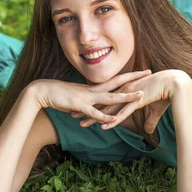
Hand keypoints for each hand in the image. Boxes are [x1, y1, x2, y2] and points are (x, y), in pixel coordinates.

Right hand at [29, 70, 151, 123]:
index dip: (129, 76)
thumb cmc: (58, 94)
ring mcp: (87, 97)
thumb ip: (87, 102)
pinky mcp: (79, 106)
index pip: (115, 80)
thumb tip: (93, 107)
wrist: (42, 91)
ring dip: (126, 97)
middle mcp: (93, 90)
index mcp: (93, 88)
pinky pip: (94, 112)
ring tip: (141, 95)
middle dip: (134, 78)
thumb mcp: (77, 97)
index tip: (142, 71)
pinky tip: (114, 120)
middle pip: (117, 83)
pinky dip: (105, 117)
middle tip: (149, 71)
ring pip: (110, 97)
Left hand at [72, 70, 191, 131]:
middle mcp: (124, 92)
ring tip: (81, 124)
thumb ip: (150, 120)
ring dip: (95, 117)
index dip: (94, 103)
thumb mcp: (156, 110)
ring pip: (108, 109)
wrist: (175, 83)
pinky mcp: (136, 101)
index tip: (83, 107)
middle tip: (73, 113)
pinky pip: (122, 113)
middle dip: (87, 109)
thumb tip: (148, 130)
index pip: (106, 98)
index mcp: (126, 90)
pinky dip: (112, 121)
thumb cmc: (167, 93)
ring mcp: (128, 96)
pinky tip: (103, 127)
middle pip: (101, 102)